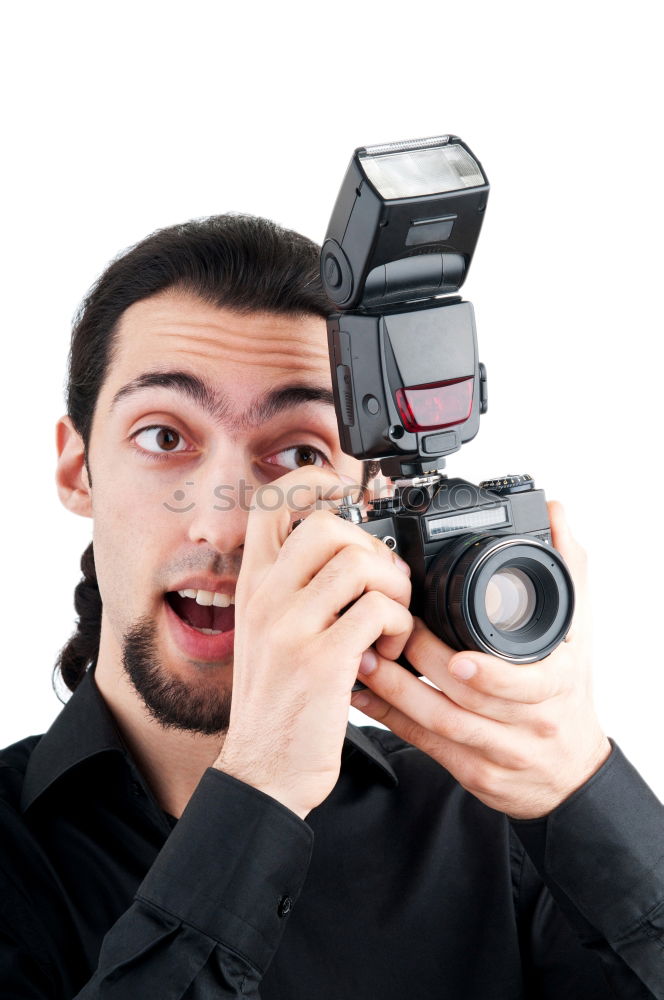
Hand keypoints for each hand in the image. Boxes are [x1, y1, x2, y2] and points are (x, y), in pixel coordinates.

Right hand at [214, 465, 412, 819]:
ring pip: (359, 563)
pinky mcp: (322, 661)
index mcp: (253, 584)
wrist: (263, 771)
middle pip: (326, 523)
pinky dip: (396, 624)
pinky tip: (388, 648)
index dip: (315, 483)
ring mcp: (290, 626)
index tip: (349, 502)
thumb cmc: (276, 701)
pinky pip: (376, 611)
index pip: (271, 501)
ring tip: (391, 617)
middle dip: (370, 545)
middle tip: (382, 582)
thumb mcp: (268, 632)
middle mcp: (266, 596)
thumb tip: (347, 550)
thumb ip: (295, 589)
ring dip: (393, 587)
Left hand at [350, 502, 610, 818]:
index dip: (489, 673)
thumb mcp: (579, 630)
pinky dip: (390, 719)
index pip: (524, 683)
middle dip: (422, 666)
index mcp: (554, 684)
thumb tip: (555, 513)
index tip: (457, 659)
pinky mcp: (472, 772)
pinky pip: (425, 745)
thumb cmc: (568, 693)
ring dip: (396, 692)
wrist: (570, 772)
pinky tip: (362, 697)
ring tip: (361, 660)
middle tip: (384, 633)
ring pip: (440, 723)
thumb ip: (567, 568)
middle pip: (470, 699)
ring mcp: (499, 752)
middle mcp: (529, 722)